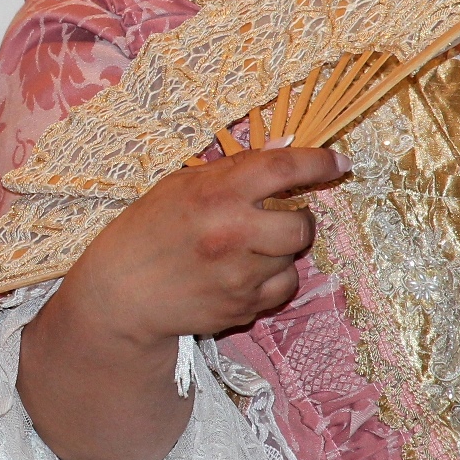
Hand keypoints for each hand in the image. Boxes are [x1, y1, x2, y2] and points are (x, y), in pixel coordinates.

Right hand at [47, 144, 343, 351]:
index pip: (284, 168)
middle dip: (297, 219)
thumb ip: (231, 171)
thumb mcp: (179, 186)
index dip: (319, 163)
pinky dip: (271, 280)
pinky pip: (283, 288)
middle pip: (301, 225)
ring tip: (244, 249)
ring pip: (292, 258)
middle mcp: (232, 233)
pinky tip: (242, 275)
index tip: (339, 162)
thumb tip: (284, 151)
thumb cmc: (146, 232)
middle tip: (277, 217)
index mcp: (215, 192)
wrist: (119, 296)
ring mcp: (240, 275)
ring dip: (278, 251)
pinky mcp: (242, 308)